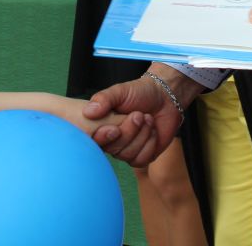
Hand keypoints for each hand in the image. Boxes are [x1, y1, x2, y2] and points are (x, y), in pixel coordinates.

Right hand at [83, 71, 198, 166]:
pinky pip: (141, 160)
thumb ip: (103, 99)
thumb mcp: (119, 91)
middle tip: (139, 114)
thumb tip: (87, 112)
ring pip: (128, 155)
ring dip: (142, 135)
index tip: (115, 128)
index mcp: (101, 126)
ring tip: (148, 118)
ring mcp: (126, 151)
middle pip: (114, 149)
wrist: (163, 97)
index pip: (94, 141)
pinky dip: (150, 143)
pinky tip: (153, 130)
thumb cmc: (138, 92)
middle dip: (129, 131)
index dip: (104, 137)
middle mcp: (111, 141)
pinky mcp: (141, 156)